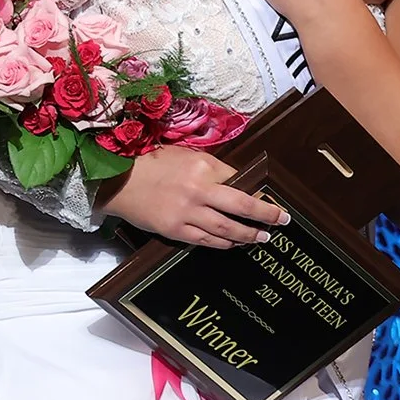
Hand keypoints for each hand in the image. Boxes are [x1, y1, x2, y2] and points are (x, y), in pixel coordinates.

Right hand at [102, 146, 289, 248]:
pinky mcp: (175, 230)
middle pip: (241, 205)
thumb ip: (208, 168)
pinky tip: (234, 244)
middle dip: (266, 214)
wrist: (116, 182)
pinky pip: (207, 240)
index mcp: (201, 165)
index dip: (254, 190)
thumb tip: (236, 183)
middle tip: (283, 221)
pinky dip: (224, 243)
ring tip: (263, 238)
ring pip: (227, 228)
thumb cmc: (149, 164)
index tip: (269, 199)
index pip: (237, 179)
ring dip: (249, 234)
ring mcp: (187, 212)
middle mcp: (198, 189)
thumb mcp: (181, 155)